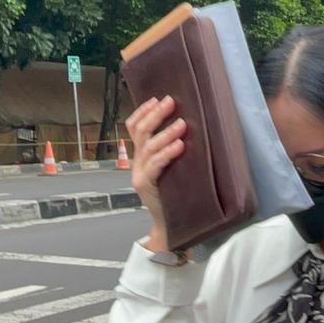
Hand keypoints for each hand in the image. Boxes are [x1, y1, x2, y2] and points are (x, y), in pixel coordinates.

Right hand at [124, 96, 186, 251]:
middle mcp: (137, 162)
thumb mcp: (171, 168)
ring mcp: (139, 174)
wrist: (168, 224)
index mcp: (141, 156)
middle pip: (140, 132)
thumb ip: (171, 151)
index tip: (156, 98)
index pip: (134, 128)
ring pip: (147, 147)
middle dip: (155, 114)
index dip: (143, 112)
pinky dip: (167, 153)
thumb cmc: (175, 194)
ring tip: (181, 123)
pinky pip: (155, 165)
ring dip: (165, 132)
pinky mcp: (146, 185)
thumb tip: (188, 128)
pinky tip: (180, 146)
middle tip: (170, 101)